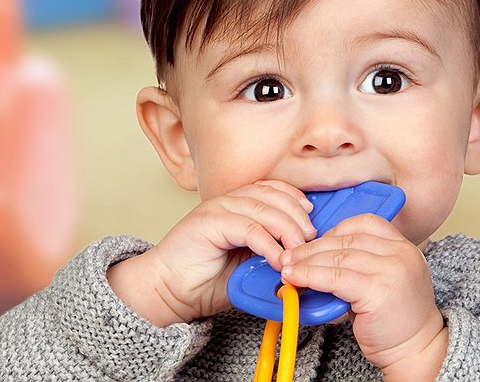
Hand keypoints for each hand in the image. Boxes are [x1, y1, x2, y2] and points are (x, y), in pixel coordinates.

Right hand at [107, 180, 316, 326]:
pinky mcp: (208, 223)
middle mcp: (227, 201)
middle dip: (297, 216)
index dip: (295, 200)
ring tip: (298, 250)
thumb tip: (303, 257)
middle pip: (273, 195)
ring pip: (263, 208)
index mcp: (236, 205)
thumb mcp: (248, 264)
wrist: (167, 290)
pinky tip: (277, 259)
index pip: (273, 189)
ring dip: (286, 229)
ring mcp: (216, 209)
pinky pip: (247, 227)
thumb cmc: (205, 280)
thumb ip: (270, 253)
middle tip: (310, 239)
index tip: (311, 219)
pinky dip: (267, 243)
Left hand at [280, 214, 448, 378]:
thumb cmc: (397, 322)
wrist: (417, 351)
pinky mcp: (378, 290)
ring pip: (338, 257)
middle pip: (348, 240)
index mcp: (404, 248)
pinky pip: (335, 277)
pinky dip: (311, 276)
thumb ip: (360, 266)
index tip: (315, 242)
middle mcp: (401, 254)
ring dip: (307, 262)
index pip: (365, 224)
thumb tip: (317, 259)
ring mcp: (391, 270)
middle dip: (313, 247)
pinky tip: (296, 278)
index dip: (335, 230)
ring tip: (288, 268)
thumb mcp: (384, 282)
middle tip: (290, 255)